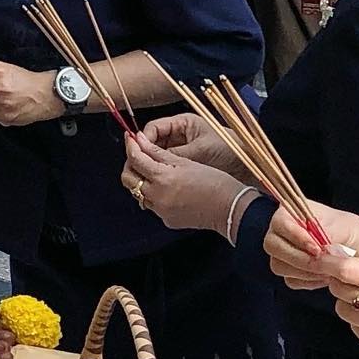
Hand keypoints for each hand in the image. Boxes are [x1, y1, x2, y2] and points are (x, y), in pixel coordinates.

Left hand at [120, 132, 242, 233]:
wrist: (230, 208)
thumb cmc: (213, 181)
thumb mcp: (185, 161)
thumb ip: (158, 152)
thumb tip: (140, 140)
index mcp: (162, 178)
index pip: (135, 159)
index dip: (130, 145)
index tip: (130, 138)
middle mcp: (157, 196)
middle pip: (128, 179)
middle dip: (130, 164)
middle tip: (137, 154)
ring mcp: (161, 210)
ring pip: (138, 193)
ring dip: (140, 180)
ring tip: (152, 170)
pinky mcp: (167, 220)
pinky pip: (152, 205)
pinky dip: (153, 194)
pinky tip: (165, 187)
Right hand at [141, 112, 244, 176]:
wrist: (249, 165)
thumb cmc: (229, 150)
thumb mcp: (200, 150)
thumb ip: (175, 153)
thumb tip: (151, 158)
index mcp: (182, 123)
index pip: (154, 127)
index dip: (144, 139)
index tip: (139, 152)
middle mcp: (179, 133)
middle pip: (153, 141)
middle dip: (146, 152)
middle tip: (139, 166)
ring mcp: (182, 147)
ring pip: (158, 154)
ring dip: (154, 163)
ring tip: (148, 175)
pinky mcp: (185, 160)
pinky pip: (168, 164)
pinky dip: (163, 170)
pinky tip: (160, 179)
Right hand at [266, 201, 358, 289]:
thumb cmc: (351, 232)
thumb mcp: (346, 226)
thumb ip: (330, 234)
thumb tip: (322, 250)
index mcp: (290, 212)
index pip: (280, 223)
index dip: (297, 237)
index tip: (318, 249)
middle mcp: (280, 231)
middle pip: (272, 246)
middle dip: (299, 258)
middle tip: (323, 264)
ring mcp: (281, 252)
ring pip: (279, 265)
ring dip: (304, 271)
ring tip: (327, 271)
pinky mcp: (288, 270)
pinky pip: (290, 280)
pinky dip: (308, 281)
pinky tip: (325, 276)